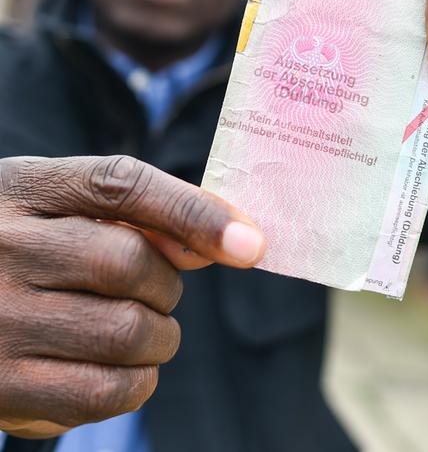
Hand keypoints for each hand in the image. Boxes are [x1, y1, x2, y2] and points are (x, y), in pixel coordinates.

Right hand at [0, 155, 264, 438]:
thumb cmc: (27, 247)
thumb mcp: (63, 208)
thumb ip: (137, 215)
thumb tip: (223, 242)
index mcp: (27, 189)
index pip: (124, 187)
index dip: (196, 213)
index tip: (251, 244)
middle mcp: (5, 248)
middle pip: (132, 264)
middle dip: (167, 285)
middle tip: (159, 292)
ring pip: (126, 332)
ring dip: (160, 336)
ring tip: (143, 329)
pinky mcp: (2, 387)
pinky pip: (104, 392)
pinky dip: (137, 382)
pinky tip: (125, 367)